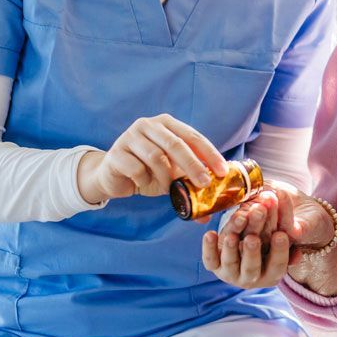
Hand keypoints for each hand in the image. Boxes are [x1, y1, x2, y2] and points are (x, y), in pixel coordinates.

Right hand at [77, 114, 226, 205]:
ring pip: (156, 157)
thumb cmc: (147, 171)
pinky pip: (136, 168)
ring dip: (166, 177)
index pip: (193, 136)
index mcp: (167, 124)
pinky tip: (144, 183)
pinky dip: (145, 180)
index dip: (209, 154)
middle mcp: (148, 125)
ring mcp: (130, 136)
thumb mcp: (171, 174)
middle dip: (193, 165)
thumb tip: (208, 213)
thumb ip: (189, 183)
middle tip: (204, 184)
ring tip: (168, 188)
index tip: (223, 171)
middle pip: (176, 144)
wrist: (113, 176)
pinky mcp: (116, 153)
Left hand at [202, 183, 291, 287]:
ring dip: (230, 250)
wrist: (247, 241)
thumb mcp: (283, 236)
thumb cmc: (270, 238)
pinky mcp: (214, 265)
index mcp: (272, 274)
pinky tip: (210, 233)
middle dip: (252, 253)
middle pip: (252, 268)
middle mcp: (251, 278)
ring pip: (230, 264)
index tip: (280, 234)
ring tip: (232, 236)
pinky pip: (210, 260)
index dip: (279, 251)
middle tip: (253, 238)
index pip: (277, 266)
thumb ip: (290, 232)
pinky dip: (208, 248)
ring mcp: (230, 273)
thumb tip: (297, 230)